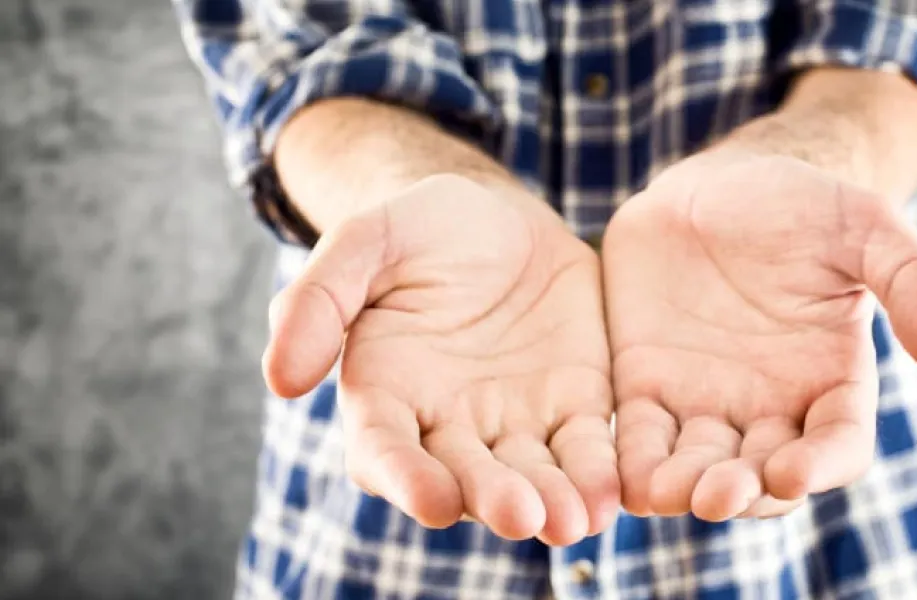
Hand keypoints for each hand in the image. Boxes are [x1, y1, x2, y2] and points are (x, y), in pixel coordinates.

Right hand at [263, 174, 617, 544]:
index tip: (433, 500)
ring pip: (532, 475)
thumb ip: (319, 299)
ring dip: (553, 502)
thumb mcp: (366, 240)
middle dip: (492, 499)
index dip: (406, 479)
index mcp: (386, 394)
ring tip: (575, 521)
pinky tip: (614, 495)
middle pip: (466, 477)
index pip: (386, 451)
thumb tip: (280, 379)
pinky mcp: (574, 408)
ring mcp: (515, 424)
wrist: (500, 216)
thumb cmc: (420, 227)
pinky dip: (599, 474)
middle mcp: (448, 426)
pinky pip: (588, 448)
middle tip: (521, 515)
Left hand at [603, 150, 916, 520]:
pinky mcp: (646, 388)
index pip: (837, 446)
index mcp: (832, 382)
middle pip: (761, 475)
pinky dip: (629, 463)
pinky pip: (639, 438)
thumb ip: (913, 278)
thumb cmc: (801, 204)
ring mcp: (705, 403)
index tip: (791, 472)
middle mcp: (771, 408)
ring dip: (682, 489)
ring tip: (663, 494)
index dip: (820, 467)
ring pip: (696, 468)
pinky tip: (617, 478)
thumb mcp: (865, 225)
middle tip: (717, 496)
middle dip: (742, 492)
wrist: (715, 185)